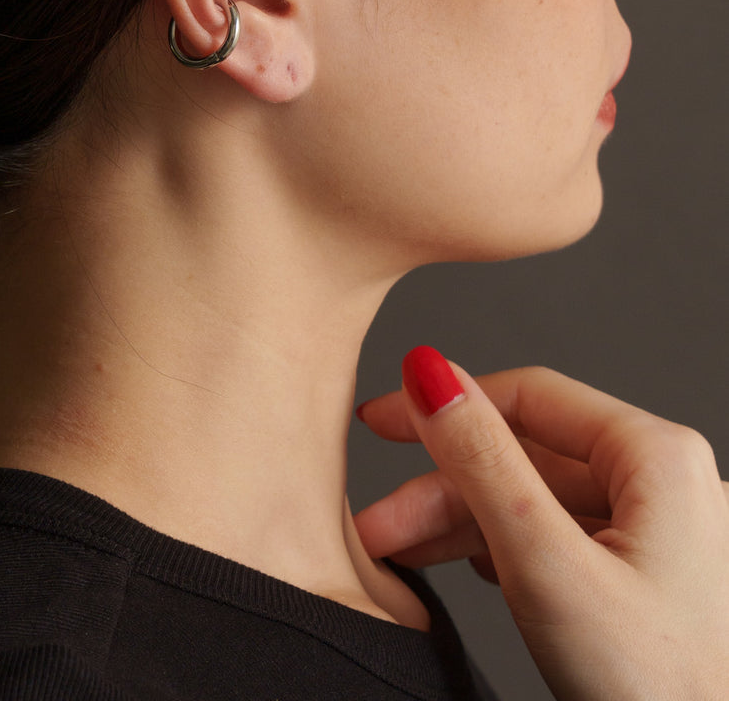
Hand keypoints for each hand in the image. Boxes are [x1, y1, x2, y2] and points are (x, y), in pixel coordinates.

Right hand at [353, 349, 728, 700]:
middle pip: (528, 457)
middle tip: (376, 519)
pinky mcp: (651, 585)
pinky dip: (504, 552)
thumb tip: (429, 375)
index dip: (444, 404)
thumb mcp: (546, 564)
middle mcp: (666, 485)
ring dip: (462, 525)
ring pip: (540, 503)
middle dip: (443, 488)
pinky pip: (562, 542)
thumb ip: (482, 461)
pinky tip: (465, 570)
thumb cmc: (657, 691)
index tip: (381, 419)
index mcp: (658, 457)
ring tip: (398, 554)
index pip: (528, 396)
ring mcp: (663, 538)